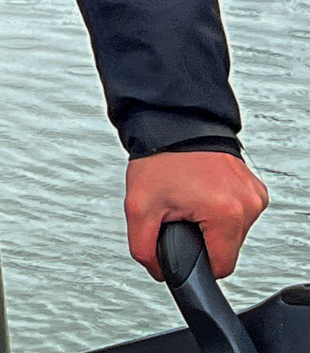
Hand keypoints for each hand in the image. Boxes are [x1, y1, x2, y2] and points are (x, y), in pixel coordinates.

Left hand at [125, 150, 268, 278]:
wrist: (172, 123)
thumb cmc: (159, 158)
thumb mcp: (138, 206)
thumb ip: (143, 247)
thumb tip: (158, 271)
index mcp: (226, 214)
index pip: (221, 267)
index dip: (197, 262)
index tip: (183, 245)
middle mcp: (247, 204)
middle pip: (227, 248)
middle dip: (202, 237)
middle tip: (181, 213)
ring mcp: (254, 194)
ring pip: (234, 232)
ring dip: (212, 223)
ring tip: (191, 199)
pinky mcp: (255, 187)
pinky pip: (240, 213)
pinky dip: (221, 208)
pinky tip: (203, 192)